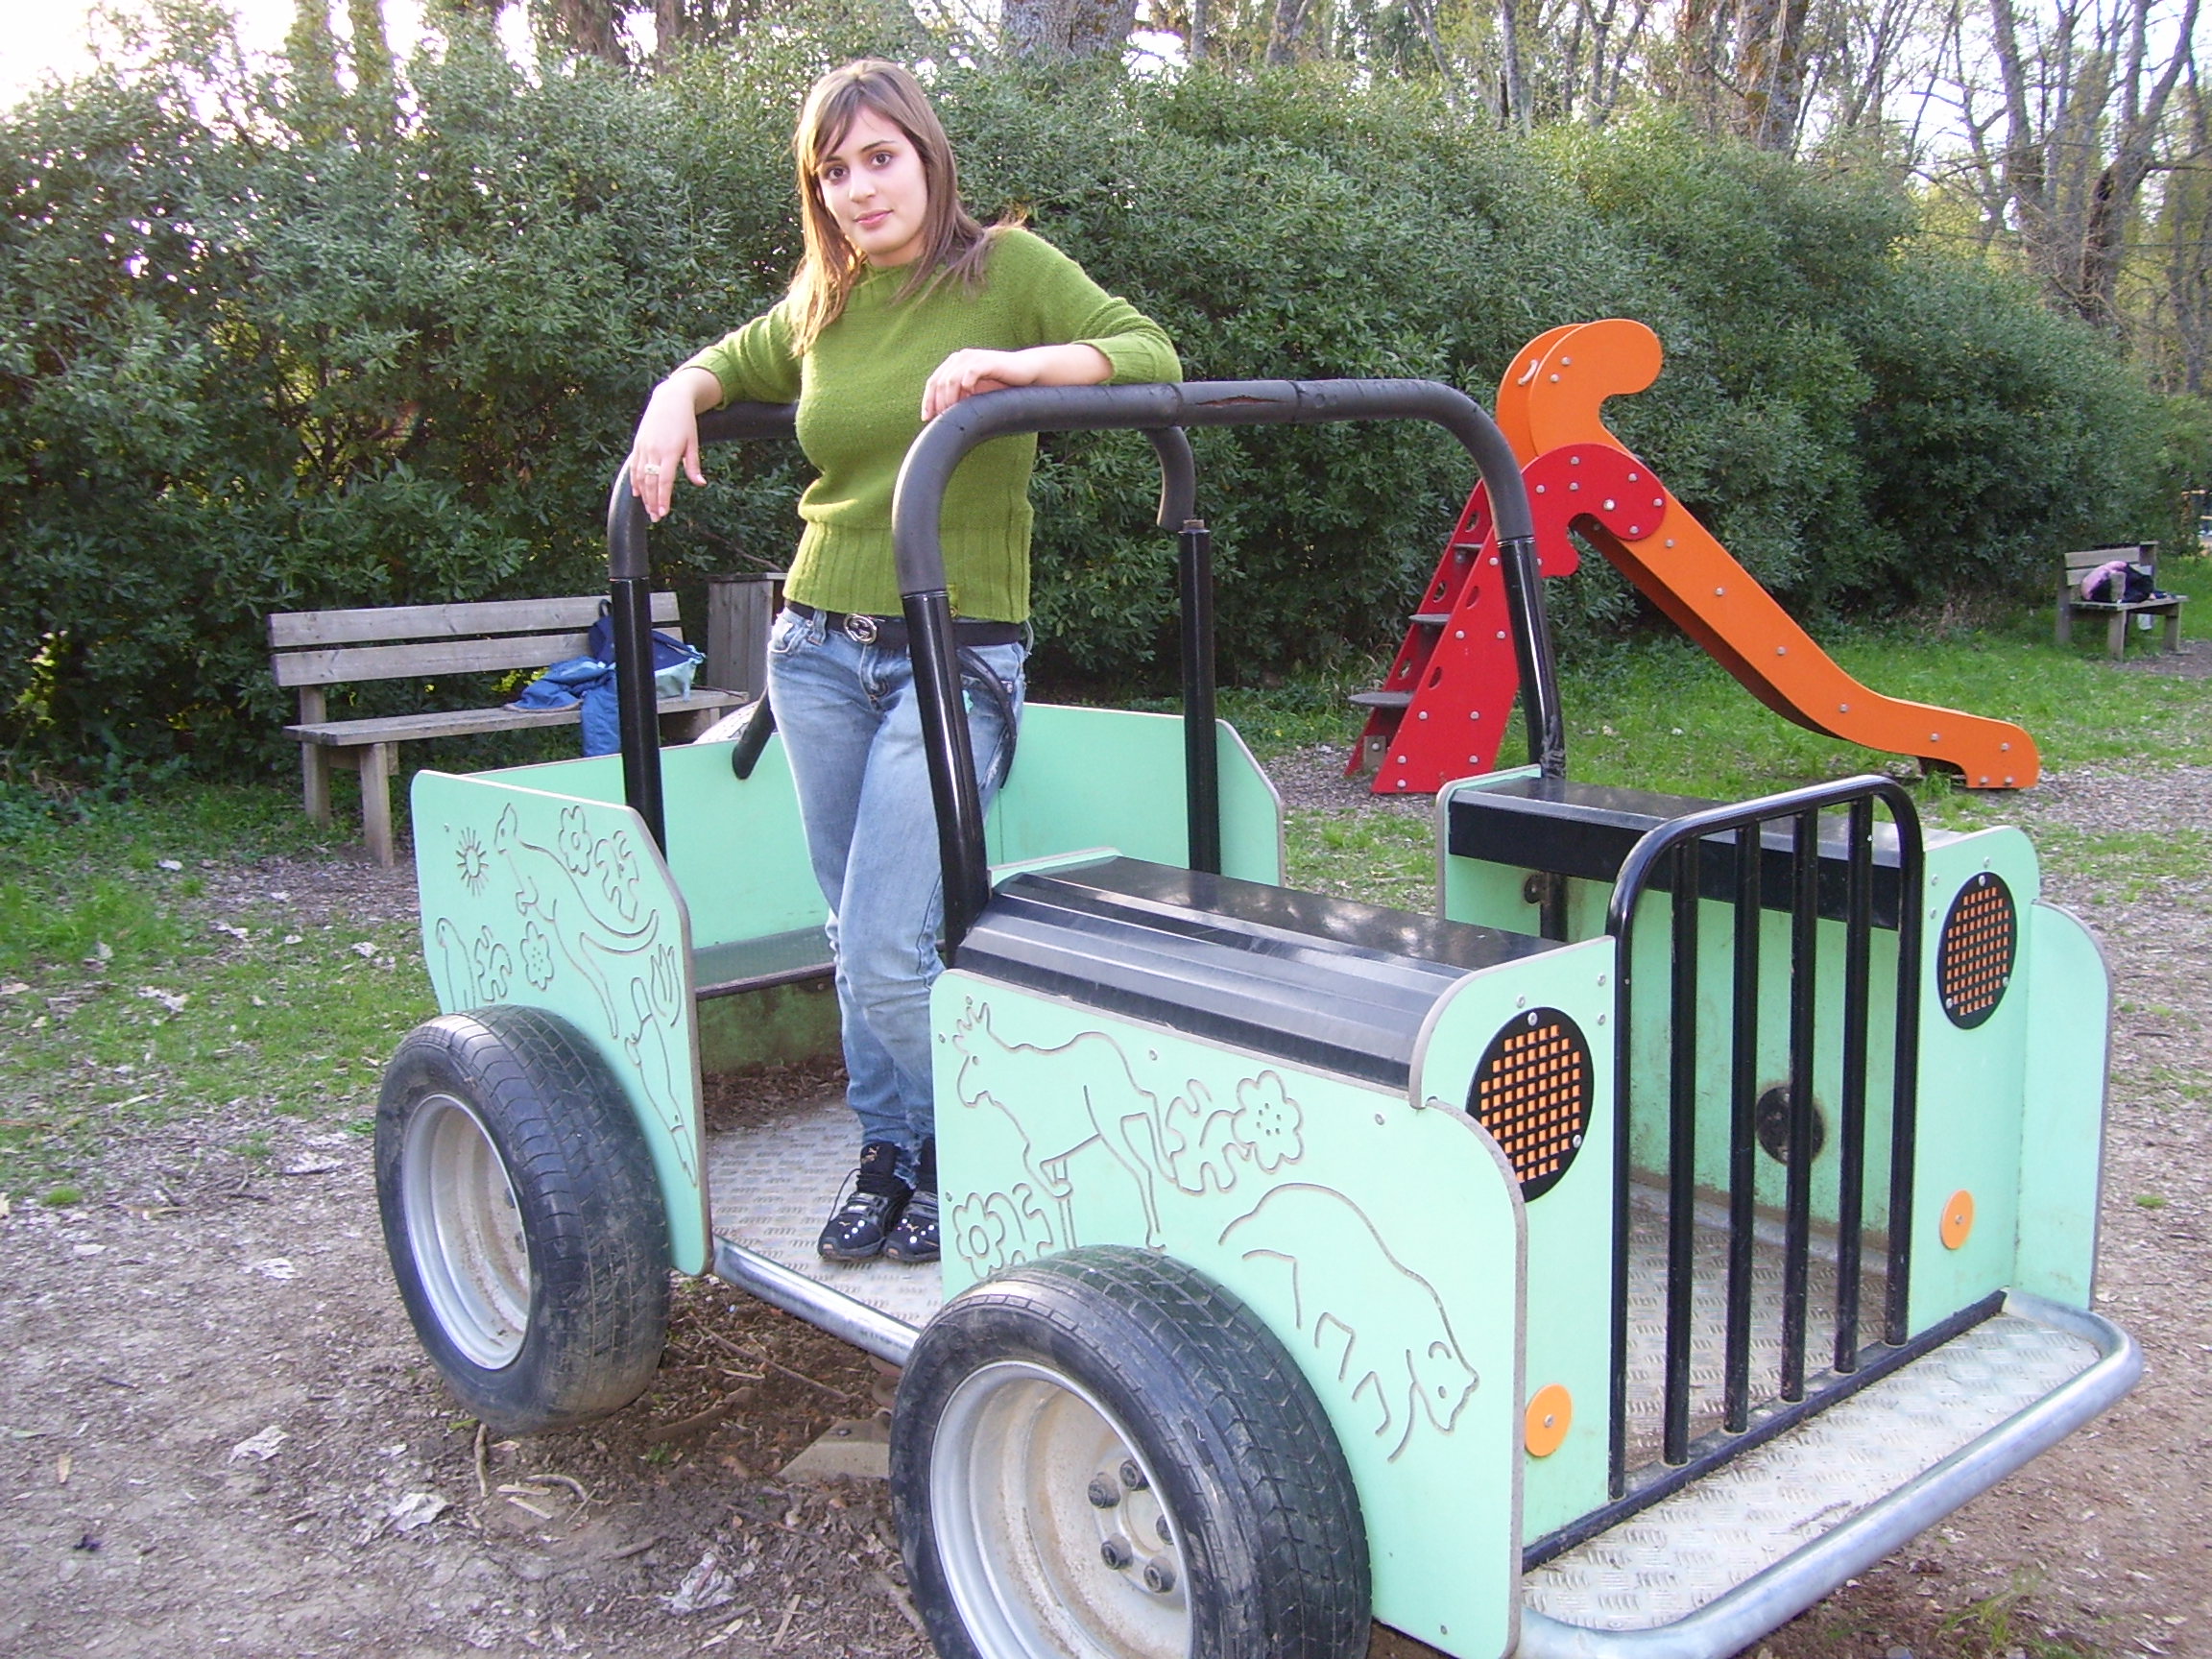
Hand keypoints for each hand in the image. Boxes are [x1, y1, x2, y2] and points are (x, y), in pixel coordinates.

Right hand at [626, 372, 715, 520]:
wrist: (669, 399)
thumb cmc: (685, 422)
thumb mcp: (693, 442)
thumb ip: (693, 465)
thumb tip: (700, 484)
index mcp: (670, 452)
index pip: (664, 481)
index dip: (663, 499)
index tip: (663, 513)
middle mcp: (654, 450)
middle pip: (651, 483)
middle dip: (652, 502)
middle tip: (655, 518)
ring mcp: (644, 447)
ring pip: (640, 476)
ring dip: (644, 495)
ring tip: (648, 509)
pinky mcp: (638, 444)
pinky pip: (634, 467)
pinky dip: (635, 481)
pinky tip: (637, 493)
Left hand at [921, 349, 1025, 420]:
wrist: (1025, 371)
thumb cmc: (1001, 383)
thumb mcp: (975, 392)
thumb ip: (959, 398)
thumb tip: (941, 417)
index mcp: (954, 363)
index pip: (933, 381)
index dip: (927, 400)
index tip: (926, 419)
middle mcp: (960, 357)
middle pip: (939, 381)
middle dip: (937, 403)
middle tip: (942, 419)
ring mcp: (972, 357)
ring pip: (950, 379)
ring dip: (949, 399)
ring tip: (953, 412)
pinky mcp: (986, 361)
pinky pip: (969, 373)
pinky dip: (966, 387)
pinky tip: (969, 397)